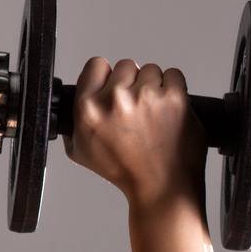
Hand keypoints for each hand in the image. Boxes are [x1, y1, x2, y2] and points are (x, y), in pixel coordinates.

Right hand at [62, 57, 206, 207]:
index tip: (113, 87)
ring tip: (153, 112)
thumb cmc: (125, 171)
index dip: (106, 76)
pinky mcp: (174, 98)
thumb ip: (75, 121)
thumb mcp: (81, 150)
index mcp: (88, 108)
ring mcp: (147, 96)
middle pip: (126, 65)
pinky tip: (168, 108)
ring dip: (153, 86)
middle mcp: (115, 99)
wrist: (160, 187)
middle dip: (132, 83)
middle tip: (136, 107)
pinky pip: (174, 75)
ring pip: (151, 69)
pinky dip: (174, 88)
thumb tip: (75, 99)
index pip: (96, 65)